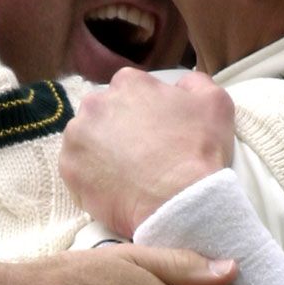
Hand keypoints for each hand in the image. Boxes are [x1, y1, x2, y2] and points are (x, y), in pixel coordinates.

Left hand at [60, 68, 234, 234]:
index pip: (130, 91)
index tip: (153, 131)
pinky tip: (112, 186)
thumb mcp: (215, 102)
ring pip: (86, 139)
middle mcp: (95, 102)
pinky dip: (91, 176)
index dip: (143, 112)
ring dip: (100, 150)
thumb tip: (180, 84)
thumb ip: (194, 83)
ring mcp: (77, 135)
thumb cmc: (198, 151)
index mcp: (127, 82)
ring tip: (125, 172)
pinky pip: (77, 168)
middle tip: (139, 153)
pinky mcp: (68, 167)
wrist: (180, 201)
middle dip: (118, 128)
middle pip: (104, 112)